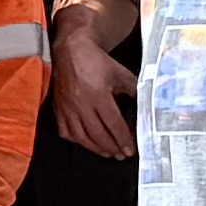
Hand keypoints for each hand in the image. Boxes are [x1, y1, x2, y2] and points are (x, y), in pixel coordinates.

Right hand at [50, 36, 134, 159]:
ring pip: (81, 137)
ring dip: (96, 148)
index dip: (122, 139)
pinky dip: (77, 141)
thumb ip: (133, 90)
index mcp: (98, 94)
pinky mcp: (58, 109)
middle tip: (121, 155)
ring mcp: (67, 108)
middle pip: (98, 134)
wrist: (70, 51)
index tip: (130, 149)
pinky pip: (66, 131)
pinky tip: (86, 143)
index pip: (113, 123)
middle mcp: (81, 104)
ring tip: (108, 153)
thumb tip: (146, 104)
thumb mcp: (120, 73)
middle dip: (112, 147)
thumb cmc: (95, 61)